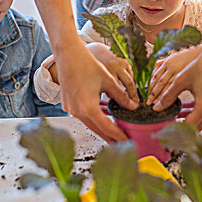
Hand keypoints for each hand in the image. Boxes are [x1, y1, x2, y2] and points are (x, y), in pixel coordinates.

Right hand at [25, 0, 136, 141]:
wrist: (68, 55)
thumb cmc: (88, 65)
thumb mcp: (109, 81)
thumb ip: (121, 96)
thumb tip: (133, 107)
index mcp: (88, 107)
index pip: (107, 127)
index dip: (118, 135)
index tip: (128, 142)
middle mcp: (77, 112)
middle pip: (97, 130)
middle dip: (111, 138)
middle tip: (123, 145)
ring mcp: (70, 109)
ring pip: (90, 124)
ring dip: (102, 129)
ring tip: (115, 136)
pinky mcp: (68, 105)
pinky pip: (83, 117)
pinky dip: (94, 120)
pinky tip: (103, 121)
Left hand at [153, 44, 201, 129]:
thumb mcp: (181, 80)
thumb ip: (168, 96)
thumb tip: (157, 107)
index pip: (188, 126)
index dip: (176, 129)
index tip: (168, 128)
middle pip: (197, 127)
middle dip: (183, 125)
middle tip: (172, 123)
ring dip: (191, 118)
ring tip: (178, 113)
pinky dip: (200, 112)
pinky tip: (190, 106)